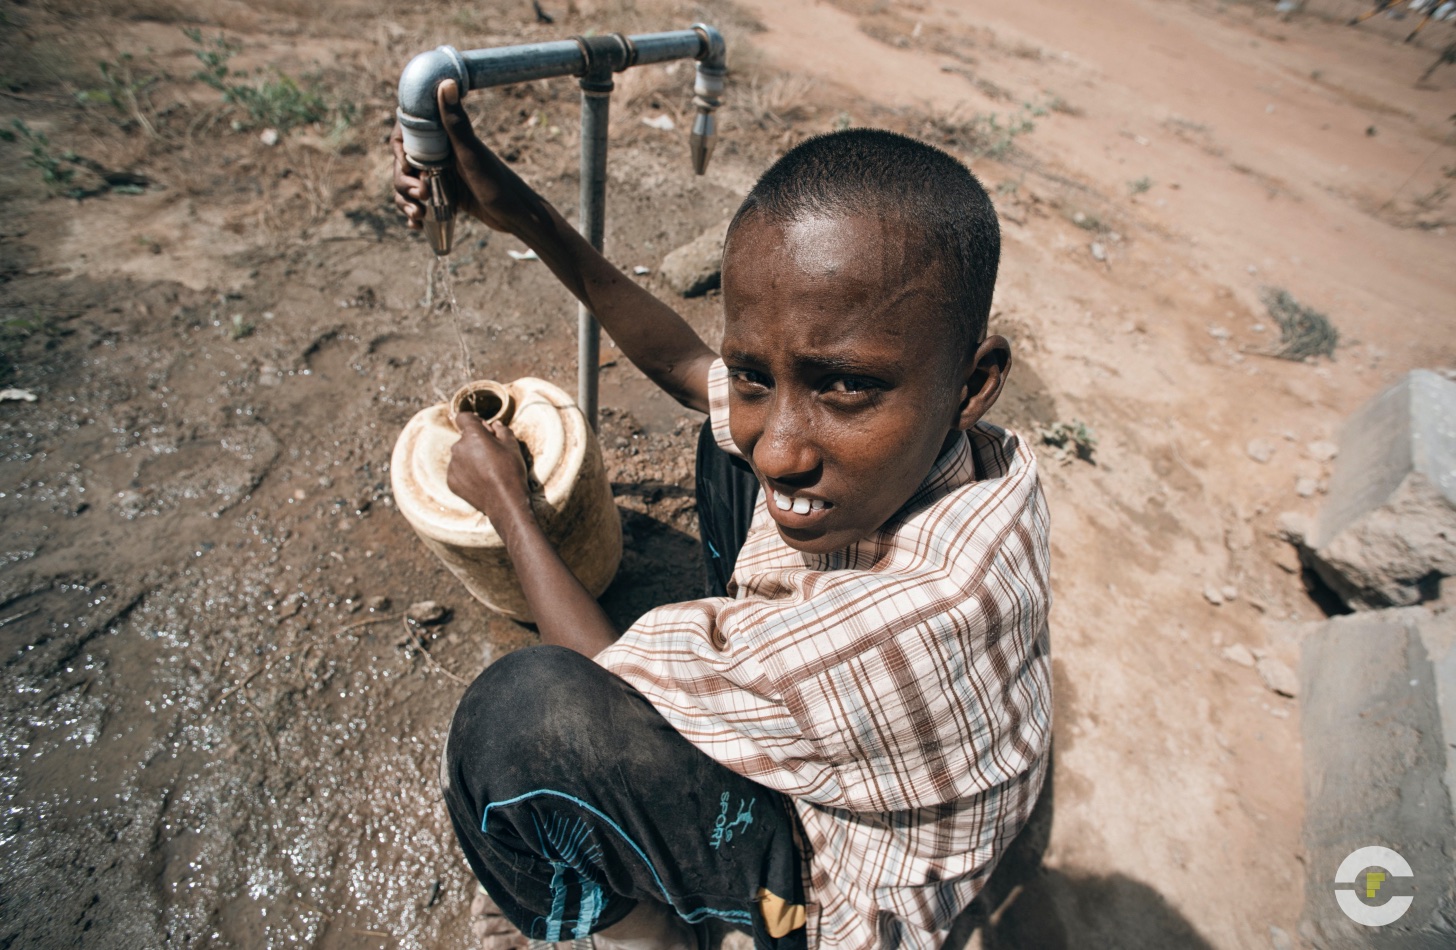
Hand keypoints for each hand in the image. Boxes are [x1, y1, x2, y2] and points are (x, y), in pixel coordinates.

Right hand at [391, 79, 546, 236]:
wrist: (519, 217)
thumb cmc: (498, 185)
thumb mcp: (472, 155)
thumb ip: (456, 122)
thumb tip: (447, 82)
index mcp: (445, 140)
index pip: (407, 135)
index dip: (399, 150)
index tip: (406, 165)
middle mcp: (441, 156)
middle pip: (404, 165)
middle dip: (404, 183)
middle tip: (422, 196)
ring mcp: (442, 177)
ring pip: (409, 186)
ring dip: (406, 201)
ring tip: (418, 216)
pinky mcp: (446, 197)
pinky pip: (420, 203)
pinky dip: (414, 214)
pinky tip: (417, 225)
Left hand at [446, 412, 533, 530]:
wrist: (505, 501)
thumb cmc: (511, 471)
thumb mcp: (513, 446)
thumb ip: (502, 430)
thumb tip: (495, 425)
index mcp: (473, 435)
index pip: (463, 417)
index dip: (474, 421)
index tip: (483, 429)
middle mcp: (458, 447)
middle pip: (464, 439)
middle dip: (475, 443)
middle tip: (492, 455)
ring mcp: (453, 465)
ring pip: (460, 456)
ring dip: (470, 459)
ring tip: (487, 471)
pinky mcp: (451, 480)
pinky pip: (457, 471)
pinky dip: (466, 474)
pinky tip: (480, 481)